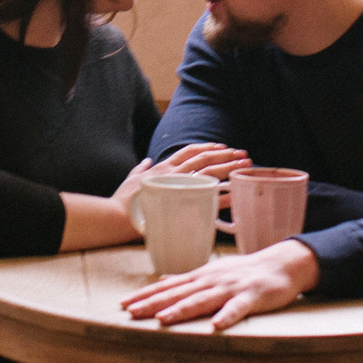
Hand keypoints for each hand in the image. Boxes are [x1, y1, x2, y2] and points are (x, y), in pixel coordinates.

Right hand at [109, 143, 249, 218]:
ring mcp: (177, 186)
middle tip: (243, 154)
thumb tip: (146, 161)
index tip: (222, 146)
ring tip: (245, 165)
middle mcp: (173, 173)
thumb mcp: (131, 179)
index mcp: (163, 166)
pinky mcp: (179, 203)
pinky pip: (206, 196)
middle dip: (225, 155)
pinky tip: (235, 192)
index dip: (207, 147)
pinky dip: (222, 194)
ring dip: (229, 168)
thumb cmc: (123, 199)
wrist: (117, 217)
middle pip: (205, 159)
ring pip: (209, 172)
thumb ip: (140, 169)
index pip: (190, 151)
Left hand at [120, 239, 319, 330]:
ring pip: (202, 300)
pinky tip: (216, 327)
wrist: (281, 263)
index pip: (168, 287)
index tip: (123, 304)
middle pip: (178, 293)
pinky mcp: (252, 297)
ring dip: (182, 309)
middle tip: (130, 313)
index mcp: (201, 277)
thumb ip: (188, 279)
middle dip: (153, 303)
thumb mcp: (213, 272)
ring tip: (163, 320)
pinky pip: (238, 309)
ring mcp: (231, 288)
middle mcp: (211, 281)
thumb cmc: (244, 271)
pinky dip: (227, 317)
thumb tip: (163, 280)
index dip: (145, 295)